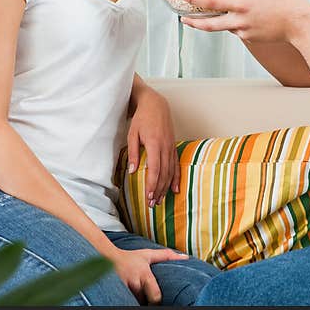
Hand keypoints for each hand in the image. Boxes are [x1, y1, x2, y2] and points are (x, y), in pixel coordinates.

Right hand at [110, 247, 188, 304]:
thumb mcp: (148, 255)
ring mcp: (123, 290)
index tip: (159, 303)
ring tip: (141, 301)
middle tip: (151, 304)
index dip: (158, 303)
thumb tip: (186, 257)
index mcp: (144, 275)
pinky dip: (127, 303)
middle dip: (147, 304)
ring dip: (137, 303)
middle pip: (144, 303)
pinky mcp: (115, 294)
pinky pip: (124, 302)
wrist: (105, 258)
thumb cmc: (130, 258)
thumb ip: (167, 256)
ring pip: (134, 304)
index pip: (155, 296)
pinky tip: (129, 301)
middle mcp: (134, 283)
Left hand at [126, 87, 178, 206]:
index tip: (148, 196)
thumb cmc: (142, 119)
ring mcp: (171, 147)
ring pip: (170, 171)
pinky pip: (176, 165)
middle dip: (158, 190)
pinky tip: (175, 189)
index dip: (152, 184)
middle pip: (164, 173)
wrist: (155, 105)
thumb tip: (133, 171)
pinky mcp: (173, 147)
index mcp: (154, 144)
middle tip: (152, 204)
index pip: (155, 169)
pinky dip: (176, 178)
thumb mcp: (132, 134)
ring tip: (160, 200)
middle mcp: (165, 147)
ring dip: (165, 187)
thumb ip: (133, 153)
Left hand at [177, 0, 309, 43]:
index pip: (210, 3)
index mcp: (241, 5)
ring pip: (225, 28)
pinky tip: (239, 17)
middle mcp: (240, 21)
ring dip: (215, 22)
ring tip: (210, 16)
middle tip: (184, 19)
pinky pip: (238, 31)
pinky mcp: (253, 39)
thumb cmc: (290, 2)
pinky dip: (234, 24)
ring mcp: (246, 32)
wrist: (303, 27)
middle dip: (194, 22)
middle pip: (209, 25)